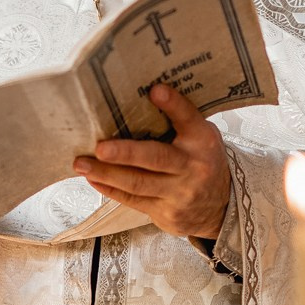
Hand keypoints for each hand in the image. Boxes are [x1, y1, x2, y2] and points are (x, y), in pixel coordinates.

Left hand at [74, 84, 229, 241]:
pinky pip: (133, 200)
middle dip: (126, 153)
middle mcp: (193, 169)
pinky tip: (93, 178)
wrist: (222, 207)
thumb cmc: (202, 163)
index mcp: (203, 143)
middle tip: (100, 148)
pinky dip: (110, 188)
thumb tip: (143, 97)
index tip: (155, 91)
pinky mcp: (165, 213)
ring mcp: (179, 194)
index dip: (173, 105)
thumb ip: (178, 122)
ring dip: (107, 173)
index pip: (189, 120)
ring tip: (82, 163)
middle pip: (157, 158)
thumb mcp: (200, 138)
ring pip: (138, 183)